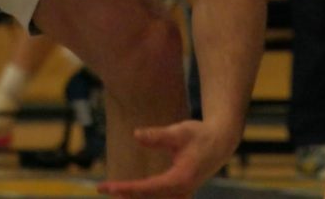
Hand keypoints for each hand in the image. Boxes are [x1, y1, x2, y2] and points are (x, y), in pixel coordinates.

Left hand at [96, 119, 230, 197]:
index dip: (124, 188)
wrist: (221, 142)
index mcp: (179, 180)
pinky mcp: (181, 193)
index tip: (105, 186)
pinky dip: (145, 197)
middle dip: (126, 195)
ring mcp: (182, 195)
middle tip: (103, 188)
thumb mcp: (179, 131)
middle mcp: (180, 192)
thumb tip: (135, 134)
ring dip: (135, 197)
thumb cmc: (200, 135)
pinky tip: (130, 193)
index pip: (145, 189)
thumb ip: (157, 135)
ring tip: (114, 191)